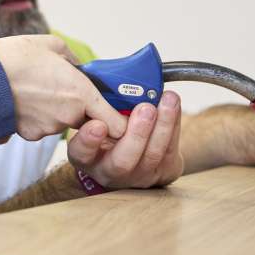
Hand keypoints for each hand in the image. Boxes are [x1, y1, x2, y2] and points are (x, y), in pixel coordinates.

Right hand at [0, 34, 127, 140]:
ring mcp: (48, 128)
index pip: (117, 125)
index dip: (118, 122)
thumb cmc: (15, 57)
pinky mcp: (29, 134)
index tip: (115, 115)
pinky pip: (41, 126)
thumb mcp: (51, 45)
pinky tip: (23, 100)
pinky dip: (35, 116)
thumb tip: (79, 68)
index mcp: (81, 93)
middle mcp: (69, 115)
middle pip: (86, 121)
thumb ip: (73, 60)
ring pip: (61, 122)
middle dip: (79, 109)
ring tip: (35, 90)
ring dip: (54, 111)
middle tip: (61, 89)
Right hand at [68, 92, 183, 189]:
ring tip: (167, 100)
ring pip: (152, 155)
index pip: (81, 152)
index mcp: (85, 156)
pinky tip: (173, 105)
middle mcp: (109, 171)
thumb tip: (106, 78)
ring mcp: (137, 176)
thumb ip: (97, 107)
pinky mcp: (163, 173)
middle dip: (137, 134)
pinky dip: (173, 125)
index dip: (89, 140)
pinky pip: (170, 150)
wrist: (134, 153)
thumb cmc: (108, 129)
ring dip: (163, 126)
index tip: (99, 124)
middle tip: (145, 108)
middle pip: (122, 161)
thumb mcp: (93, 119)